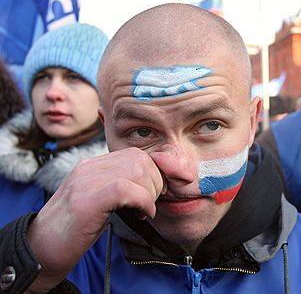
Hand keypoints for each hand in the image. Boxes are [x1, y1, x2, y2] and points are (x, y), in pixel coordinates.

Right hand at [26, 147, 163, 291]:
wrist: (39, 251)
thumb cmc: (72, 230)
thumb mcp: (96, 200)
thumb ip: (117, 186)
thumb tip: (150, 182)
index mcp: (91, 166)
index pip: (134, 154)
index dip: (152, 172)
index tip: (154, 192)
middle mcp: (88, 168)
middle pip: (139, 159)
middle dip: (155, 182)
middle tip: (150, 203)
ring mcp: (85, 182)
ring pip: (137, 170)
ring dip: (150, 192)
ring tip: (144, 210)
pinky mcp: (86, 200)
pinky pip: (127, 189)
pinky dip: (143, 202)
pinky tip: (142, 215)